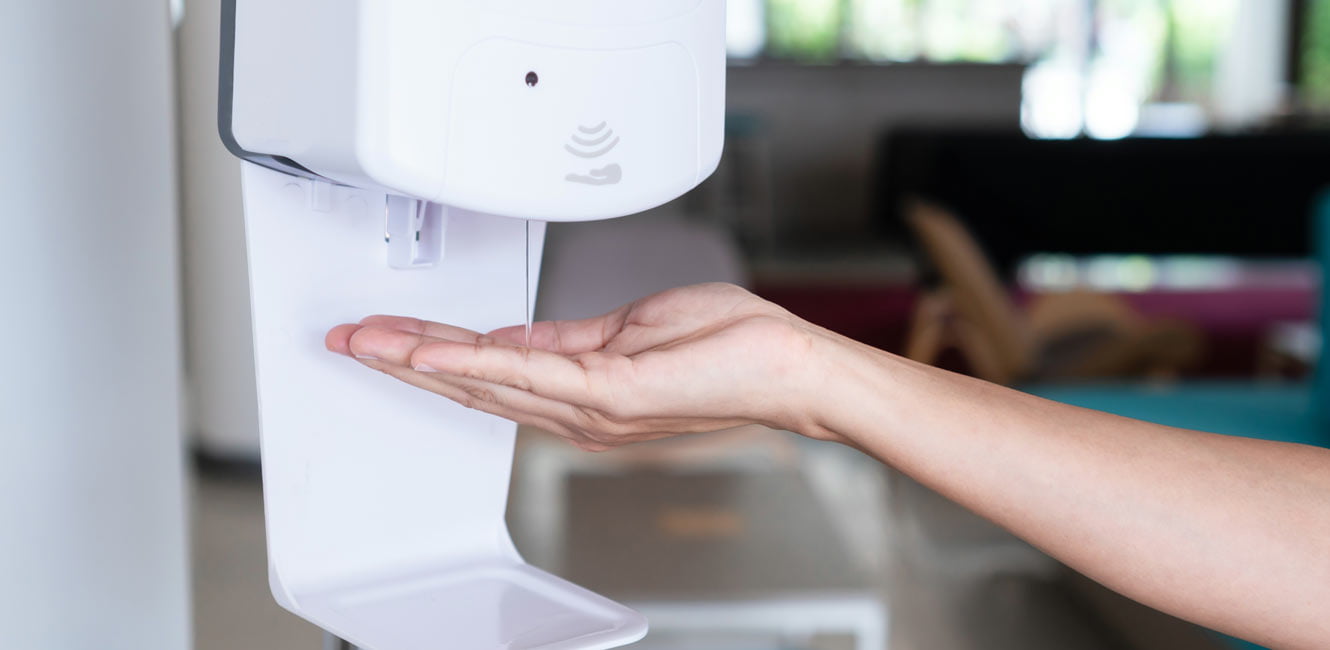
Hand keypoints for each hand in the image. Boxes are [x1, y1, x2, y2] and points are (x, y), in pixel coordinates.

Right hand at [325, 283, 832, 450]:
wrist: (787, 368)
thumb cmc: (729, 348)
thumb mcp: (631, 330)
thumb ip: (569, 340)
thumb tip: (517, 337)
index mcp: (580, 388)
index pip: (488, 370)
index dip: (429, 354)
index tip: (384, 338)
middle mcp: (578, 409)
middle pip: (472, 383)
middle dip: (403, 360)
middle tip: (347, 341)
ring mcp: (592, 406)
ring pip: (488, 381)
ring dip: (421, 359)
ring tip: (369, 342)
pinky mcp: (611, 393)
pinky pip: (530, 374)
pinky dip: (476, 359)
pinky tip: (434, 350)